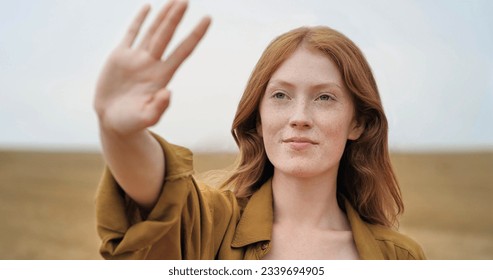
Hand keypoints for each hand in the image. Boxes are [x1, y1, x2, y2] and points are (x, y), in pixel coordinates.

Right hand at [94, 0, 210, 135]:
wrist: (113, 121)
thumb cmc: (131, 123)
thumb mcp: (146, 118)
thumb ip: (158, 108)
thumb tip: (168, 93)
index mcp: (161, 76)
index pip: (183, 51)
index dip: (195, 35)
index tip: (208, 19)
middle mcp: (151, 64)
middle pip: (167, 36)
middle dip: (176, 18)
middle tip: (186, 0)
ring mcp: (136, 59)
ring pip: (152, 31)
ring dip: (163, 16)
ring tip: (175, 0)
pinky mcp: (119, 57)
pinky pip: (131, 34)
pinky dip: (139, 20)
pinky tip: (148, 7)